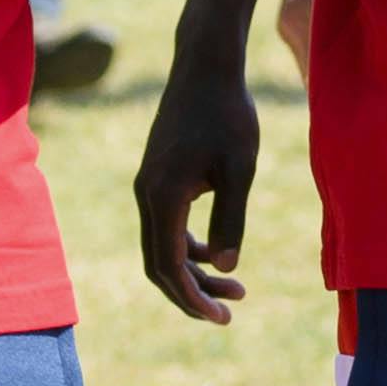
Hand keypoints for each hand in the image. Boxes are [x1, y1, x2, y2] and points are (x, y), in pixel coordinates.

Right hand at [134, 38, 262, 323]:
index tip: (222, 318)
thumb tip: (228, 267)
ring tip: (237, 288)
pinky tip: (220, 253)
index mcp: (162, 197)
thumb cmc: (229, 114)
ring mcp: (148, 186)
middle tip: (231, 312)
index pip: (169, 266)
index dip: (193, 298)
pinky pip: (166, 227)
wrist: (206, 67)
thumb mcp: (240, 169)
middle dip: (192, 293)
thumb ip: (232, 219)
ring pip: (163, 247)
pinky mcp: (157, 178)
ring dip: (195, 272)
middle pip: (160, 265)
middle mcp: (146, 195)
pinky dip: (189, 248)